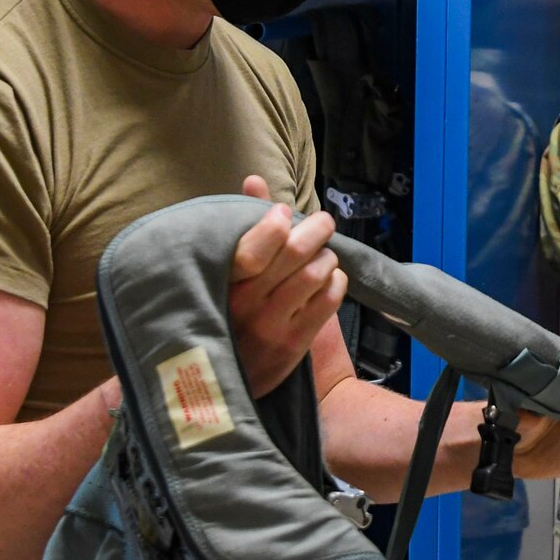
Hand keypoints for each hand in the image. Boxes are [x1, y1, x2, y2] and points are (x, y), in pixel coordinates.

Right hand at [229, 175, 347, 395]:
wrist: (231, 379)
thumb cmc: (232, 310)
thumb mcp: (229, 272)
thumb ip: (244, 226)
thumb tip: (255, 180)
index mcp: (223, 281)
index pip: (253, 244)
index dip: (275, 220)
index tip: (285, 213)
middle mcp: (243, 303)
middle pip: (292, 252)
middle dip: (316, 229)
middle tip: (323, 222)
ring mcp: (268, 325)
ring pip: (313, 274)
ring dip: (327, 258)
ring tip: (324, 256)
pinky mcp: (292, 344)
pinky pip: (327, 301)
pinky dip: (336, 283)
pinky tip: (331, 280)